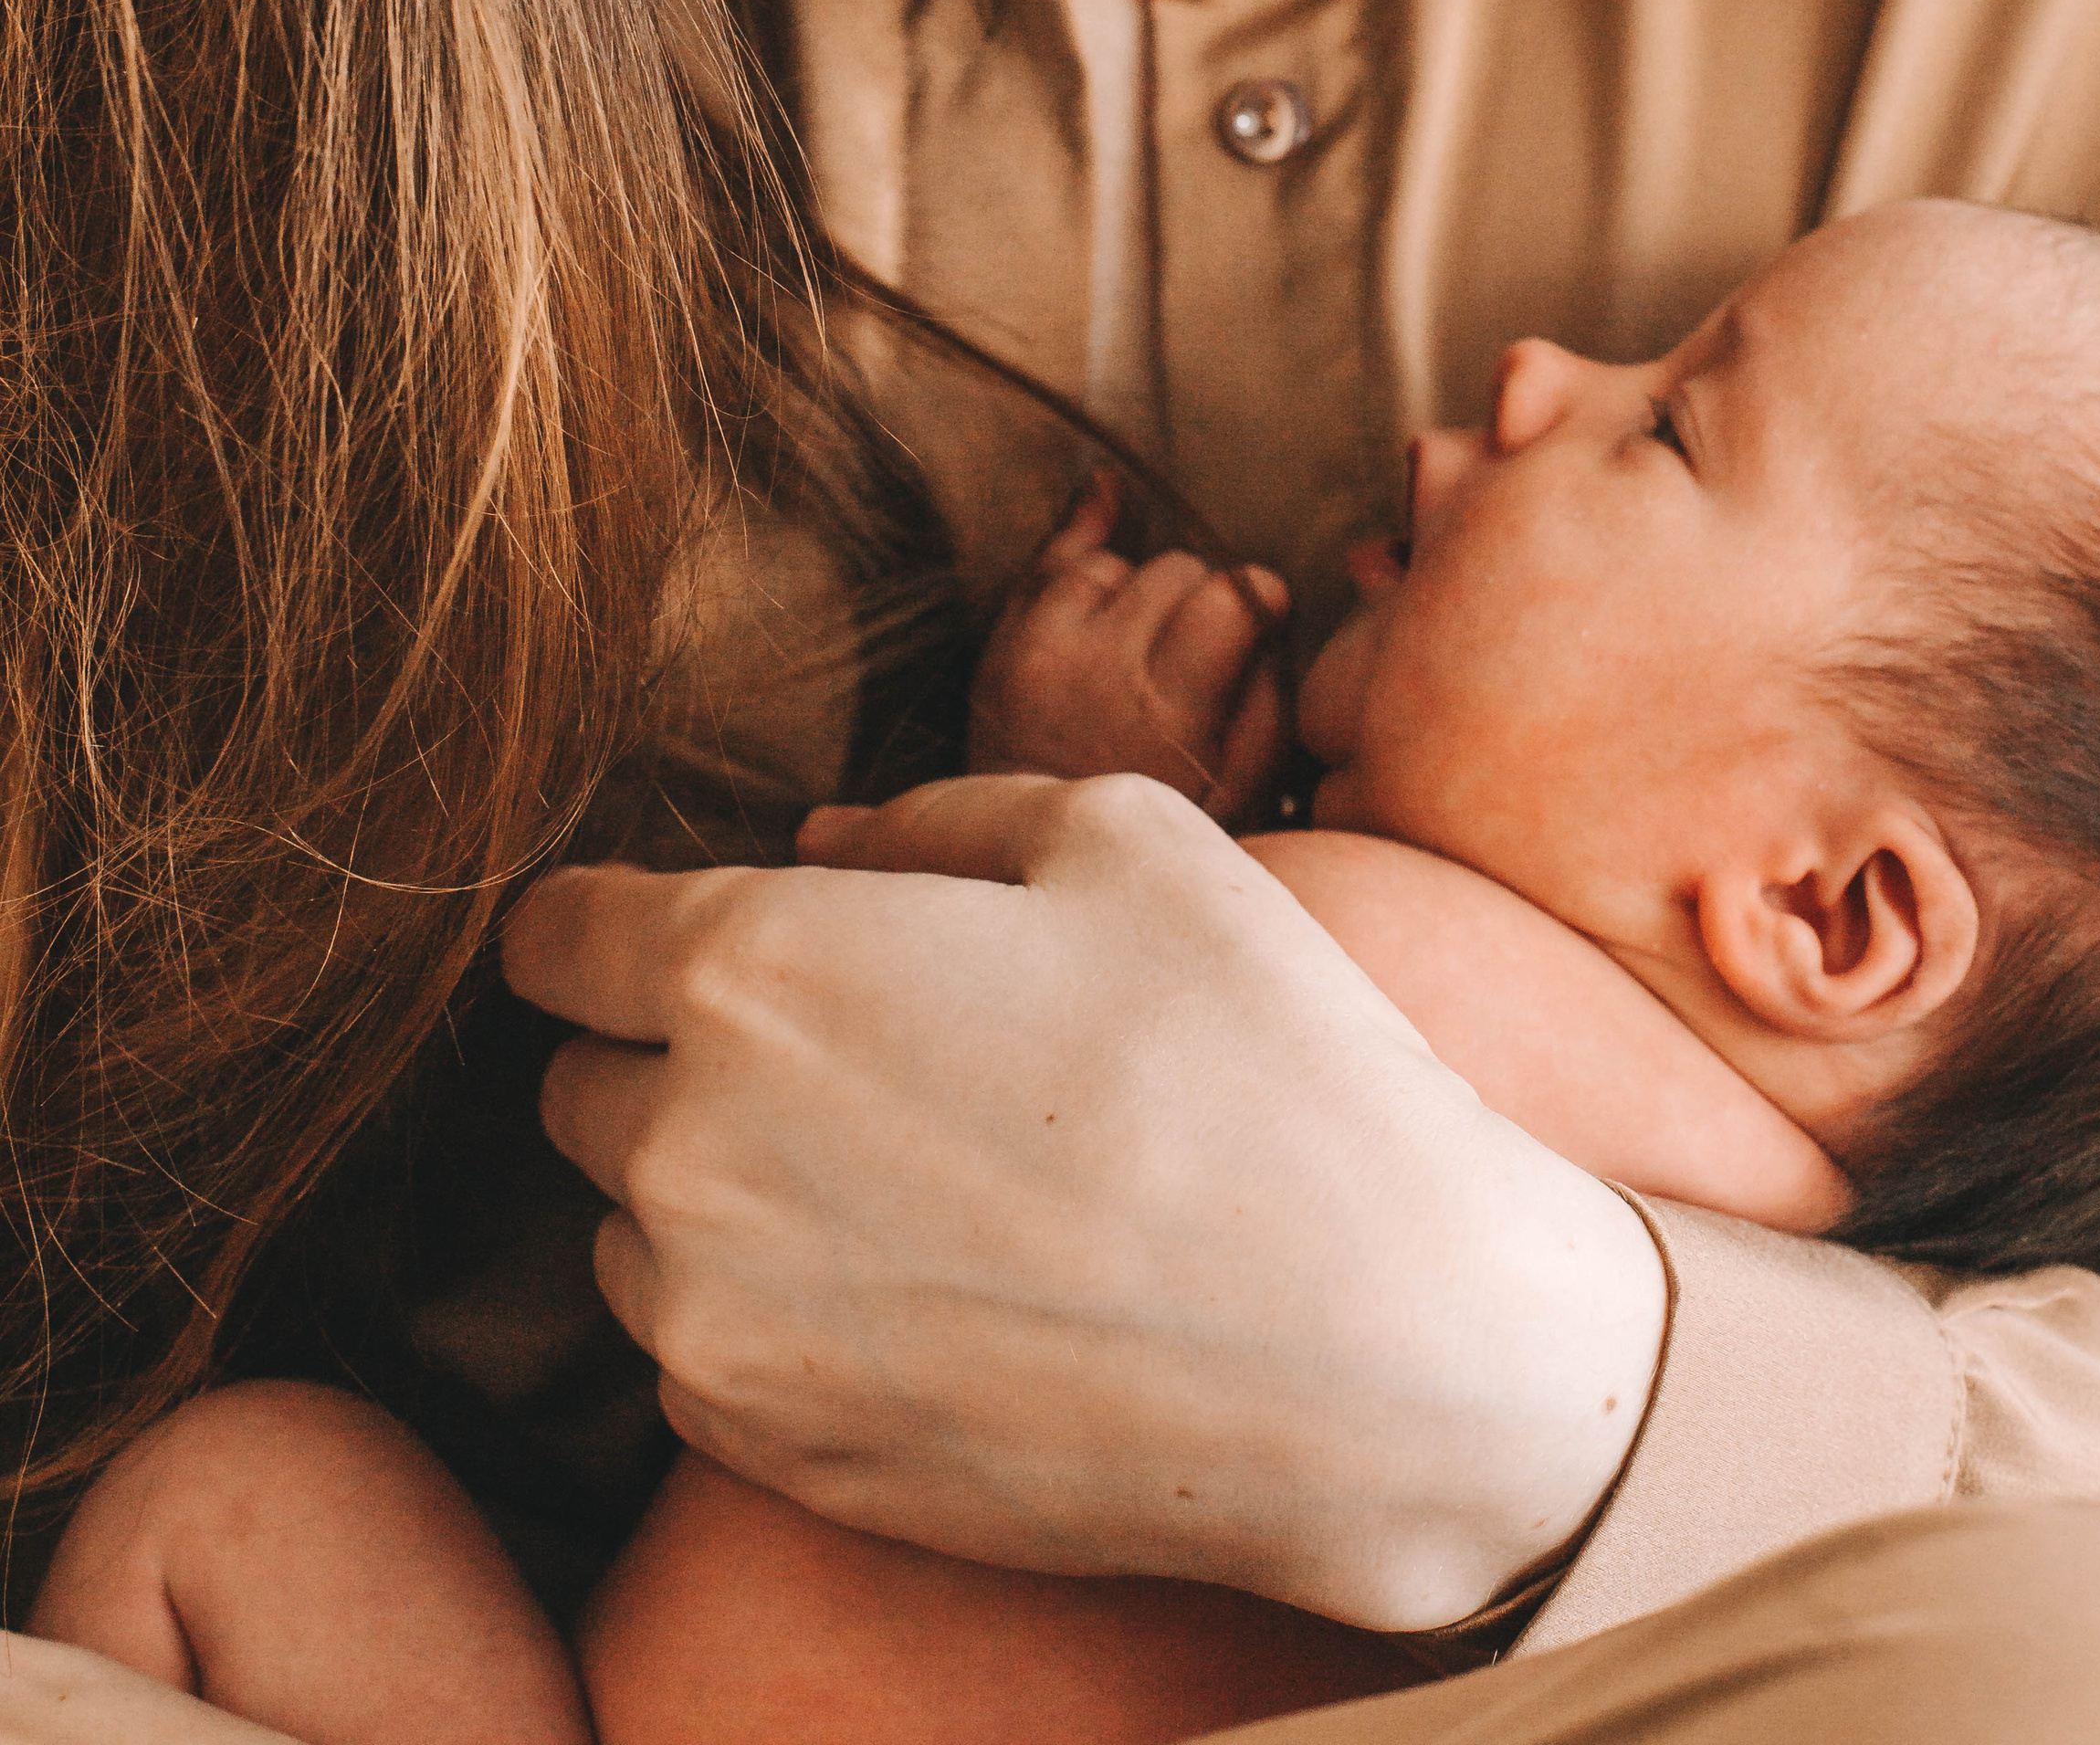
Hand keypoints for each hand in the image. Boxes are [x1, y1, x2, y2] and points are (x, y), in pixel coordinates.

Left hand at [502, 777, 1667, 1630]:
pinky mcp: (771, 1457)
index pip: (551, 935)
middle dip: (663, 1055)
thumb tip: (818, 842)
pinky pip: (696, 1360)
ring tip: (893, 1175)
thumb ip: (931, 817)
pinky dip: (761, 1316)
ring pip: (628, 1231)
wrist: (1372, 1349)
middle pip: (574, 1086)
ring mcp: (718, 1325)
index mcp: (752, 966)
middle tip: (828, 1051)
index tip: (657, 931)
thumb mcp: (1122, 838)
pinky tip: (918, 1286)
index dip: (598, 920)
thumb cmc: (1256, 1054)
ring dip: (706, 1191)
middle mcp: (689, 1148)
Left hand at [966, 472, 1288, 820]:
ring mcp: (1041, 649)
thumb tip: (1268, 622)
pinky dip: (1080, 529)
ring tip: (1142, 638)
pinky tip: (1106, 494)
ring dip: (1137, 586)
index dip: (1260, 595)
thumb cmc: (1159, 823)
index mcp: (1170, 710)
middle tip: (1196, 645)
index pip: (1231, 596)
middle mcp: (1101, 668)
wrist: (1038, 852)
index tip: (1267, 611)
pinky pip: (1047, 557)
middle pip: (1176, 569)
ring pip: (1114, 561)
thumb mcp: (1243, 792)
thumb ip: (1269, 701)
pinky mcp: (1002, 642)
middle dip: (1199, 596)